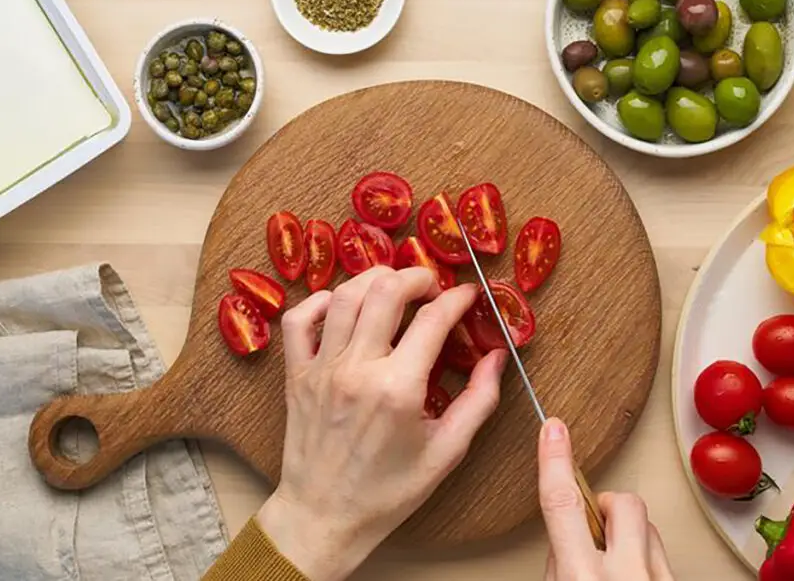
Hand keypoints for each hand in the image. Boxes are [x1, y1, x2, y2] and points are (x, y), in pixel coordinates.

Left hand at [257, 266, 507, 580]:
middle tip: (433, 286)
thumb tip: (497, 357)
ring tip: (394, 286)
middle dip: (417, 276)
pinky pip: (299, 320)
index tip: (469, 295)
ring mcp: (322, 369)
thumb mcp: (446, 452)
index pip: (433, 319)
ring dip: (374, 278)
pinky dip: (320, 301)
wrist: (324, 516)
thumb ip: (478, 401)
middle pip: (386, 291)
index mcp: (398, 389)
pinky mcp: (296, 374)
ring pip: (344, 296)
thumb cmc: (388, 491)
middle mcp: (357, 370)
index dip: (458, 298)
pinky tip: (342, 305)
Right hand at [539, 418, 674, 580]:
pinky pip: (663, 555)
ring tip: (613, 562)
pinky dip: (645, 558)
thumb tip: (565, 540)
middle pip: (622, 503)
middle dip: (606, 505)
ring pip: (649, 528)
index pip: (563, 504)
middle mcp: (626, 577)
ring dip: (628, 535)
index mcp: (583, 580)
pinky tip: (632, 576)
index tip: (553, 431)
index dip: (555, 461)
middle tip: (592, 528)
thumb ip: (560, 567)